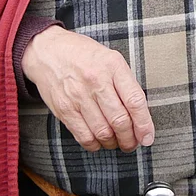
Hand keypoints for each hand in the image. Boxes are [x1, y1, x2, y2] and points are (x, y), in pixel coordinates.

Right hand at [21, 26, 154, 152]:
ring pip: (103, 132)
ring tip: (116, 142)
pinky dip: (95, 145)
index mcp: (113, 65)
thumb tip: (140, 114)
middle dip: (130, 139)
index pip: (135, 100)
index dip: (144, 124)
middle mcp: (96, 80)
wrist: (47, 50)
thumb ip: (124, 82)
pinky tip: (99, 141)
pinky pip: (84, 136)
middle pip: (120, 120)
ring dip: (114, 143)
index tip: (147, 137)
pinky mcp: (64, 109)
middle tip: (132, 143)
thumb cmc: (82, 54)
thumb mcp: (109, 57)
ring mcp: (78, 96)